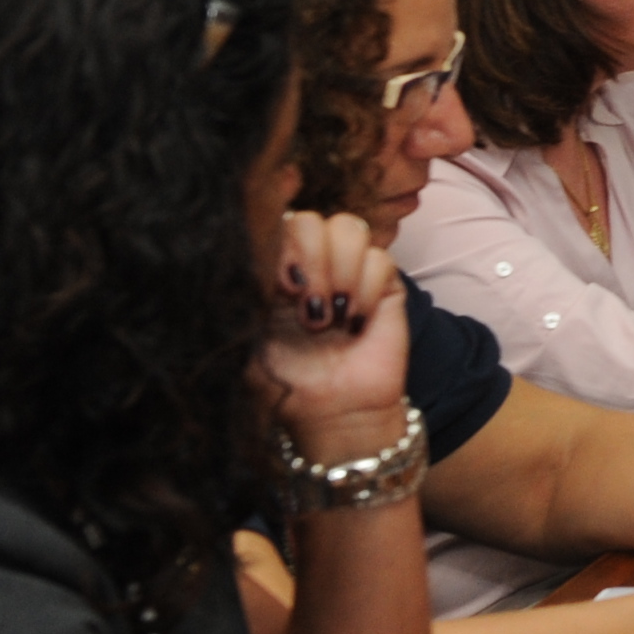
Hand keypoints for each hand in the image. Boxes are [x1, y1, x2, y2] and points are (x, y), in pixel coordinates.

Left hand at [256, 211, 410, 453]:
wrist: (336, 413)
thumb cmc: (289, 386)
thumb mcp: (253, 345)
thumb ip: (249, 302)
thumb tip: (247, 262)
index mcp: (277, 273)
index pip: (274, 226)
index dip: (279, 244)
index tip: (284, 286)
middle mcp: (313, 265)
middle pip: (310, 220)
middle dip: (310, 262)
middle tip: (310, 310)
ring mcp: (351, 271)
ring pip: (348, 228)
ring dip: (339, 275)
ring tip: (334, 318)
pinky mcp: (386, 285)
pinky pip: (380, 260)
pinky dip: (366, 293)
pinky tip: (357, 325)